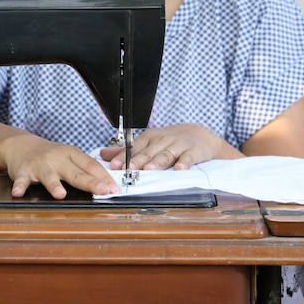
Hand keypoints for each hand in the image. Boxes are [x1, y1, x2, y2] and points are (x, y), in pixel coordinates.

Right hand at [1, 134, 120, 199]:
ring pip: (48, 176)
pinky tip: (18, 193)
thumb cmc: (51, 156)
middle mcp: (57, 158)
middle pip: (75, 172)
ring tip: (60, 194)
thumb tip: (107, 185)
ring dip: (54, 185)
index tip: (114, 188)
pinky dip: (20, 186)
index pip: (91, 165)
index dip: (103, 177)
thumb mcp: (69, 157)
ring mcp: (40, 164)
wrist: (22, 145)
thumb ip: (84, 170)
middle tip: (102, 190)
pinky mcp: (24, 171)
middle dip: (89, 182)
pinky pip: (22, 180)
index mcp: (71, 154)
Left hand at [99, 123, 239, 170]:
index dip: (124, 157)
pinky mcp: (194, 150)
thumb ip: (126, 151)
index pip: (134, 147)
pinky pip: (188, 157)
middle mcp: (162, 139)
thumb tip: (103, 155)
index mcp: (149, 138)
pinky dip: (184, 162)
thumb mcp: (148, 143)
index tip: (115, 166)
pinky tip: (179, 169)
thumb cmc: (170, 141)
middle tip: (130, 169)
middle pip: (149, 151)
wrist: (199, 135)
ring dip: (158, 161)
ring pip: (166, 153)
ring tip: (150, 169)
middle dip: (139, 160)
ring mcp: (178, 144)